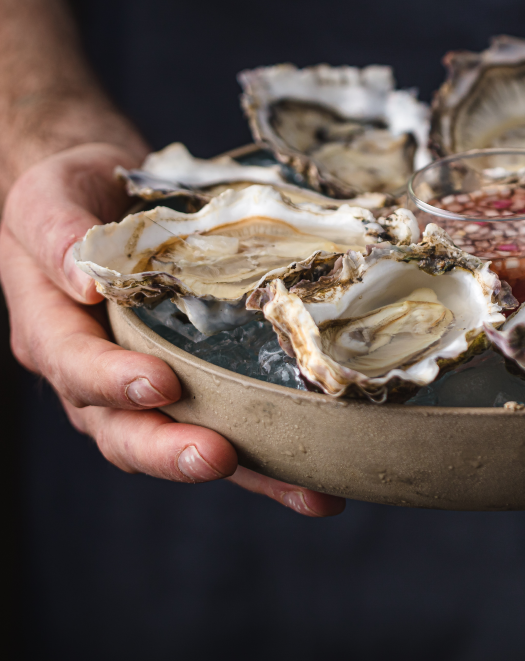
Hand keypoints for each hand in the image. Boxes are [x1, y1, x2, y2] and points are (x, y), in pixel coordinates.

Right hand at [2, 143, 344, 516]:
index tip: (160, 384)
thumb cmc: (69, 191)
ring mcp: (144, 380)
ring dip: (241, 472)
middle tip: (221, 459)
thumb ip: (58, 234)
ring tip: (303, 491)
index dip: (113, 382)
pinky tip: (320, 472)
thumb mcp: (48, 197)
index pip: (75, 367)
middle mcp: (94, 371)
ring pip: (182, 439)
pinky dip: (269, 453)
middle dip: (171, 450)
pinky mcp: (193, 375)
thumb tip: (87, 280)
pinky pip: (225, 418)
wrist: (103, 190)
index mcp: (53, 331)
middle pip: (123, 429)